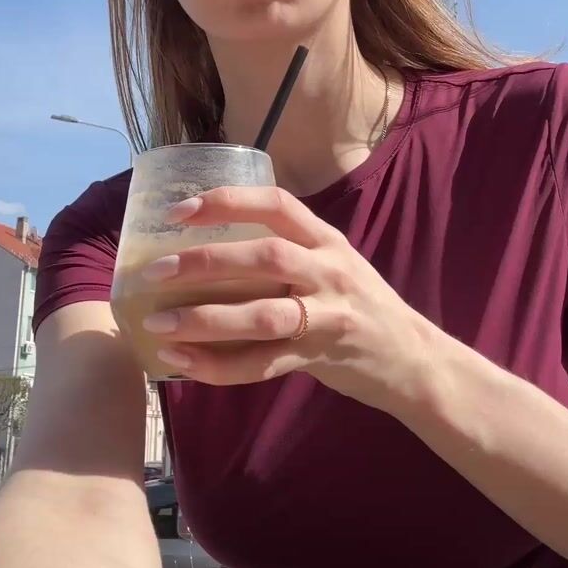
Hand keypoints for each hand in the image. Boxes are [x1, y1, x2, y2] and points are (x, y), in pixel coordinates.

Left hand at [140, 186, 427, 412]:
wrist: (412, 360)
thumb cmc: (358, 305)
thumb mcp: (333, 263)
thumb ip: (287, 250)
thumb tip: (208, 246)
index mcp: (326, 240)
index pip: (276, 205)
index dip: (226, 201)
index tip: (178, 210)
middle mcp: (329, 272)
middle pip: (265, 257)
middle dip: (205, 261)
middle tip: (155, 271)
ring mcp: (328, 317)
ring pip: (262, 315)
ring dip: (204, 318)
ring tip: (158, 322)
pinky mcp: (320, 358)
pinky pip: (263, 364)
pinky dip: (218, 366)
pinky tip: (182, 361)